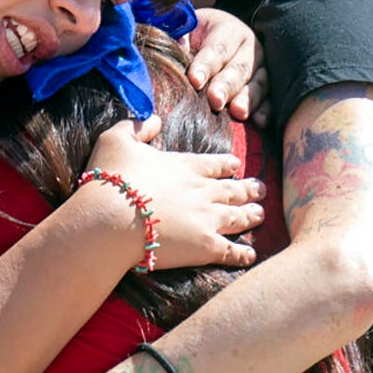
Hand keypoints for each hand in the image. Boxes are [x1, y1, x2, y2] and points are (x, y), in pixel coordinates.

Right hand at [84, 116, 263, 269]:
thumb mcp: (117, 140)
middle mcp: (202, 191)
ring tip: (261, 214)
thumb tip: (153, 118)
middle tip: (261, 189)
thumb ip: (136, 126)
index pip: (213, 164)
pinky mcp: (205, 247)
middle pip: (232, 189)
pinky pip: (230, 250)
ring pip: (238, 216)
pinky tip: (251, 254)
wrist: (111, 218)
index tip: (236, 165)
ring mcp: (207, 219)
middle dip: (248, 189)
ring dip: (251, 215)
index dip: (226, 165)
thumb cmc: (110, 179)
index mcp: (184, 166)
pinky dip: (242, 253)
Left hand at [186, 8, 267, 124]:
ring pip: (257, 83)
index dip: (205, 64)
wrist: (211, 44)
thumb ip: (180, 40)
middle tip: (215, 100)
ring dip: (247, 99)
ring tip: (237, 112)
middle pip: (239, 67)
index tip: (194, 81)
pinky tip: (259, 121)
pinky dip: (265, 110)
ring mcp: (261, 68)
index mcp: (227, 29)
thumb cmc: (194, 41)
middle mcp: (249, 47)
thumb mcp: (185, 33)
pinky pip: (269, 99)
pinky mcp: (268, 88)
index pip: (217, 48)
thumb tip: (179, 46)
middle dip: (226, 85)